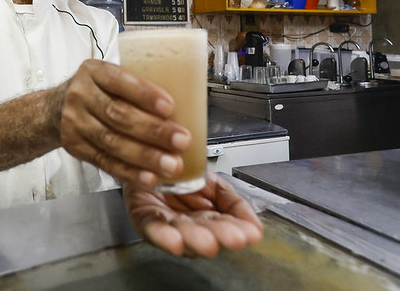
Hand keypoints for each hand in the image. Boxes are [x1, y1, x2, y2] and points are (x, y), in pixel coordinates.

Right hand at [58, 59, 190, 187]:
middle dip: (153, 131)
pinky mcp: (75, 147)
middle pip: (118, 115)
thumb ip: (136, 87)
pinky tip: (149, 177)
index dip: (145, 95)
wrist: (54, 109)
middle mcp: (81, 95)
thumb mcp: (109, 78)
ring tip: (171, 164)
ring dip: (145, 156)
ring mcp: (75, 122)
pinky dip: (129, 172)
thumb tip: (187, 105)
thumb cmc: (97, 92)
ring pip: (112, 142)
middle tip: (182, 141)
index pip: (120, 81)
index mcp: (94, 72)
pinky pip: (105, 162)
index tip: (171, 107)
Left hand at [123, 172, 263, 257]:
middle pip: (204, 234)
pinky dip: (164, 237)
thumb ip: (235, 204)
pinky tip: (176, 241)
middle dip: (219, 237)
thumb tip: (255, 225)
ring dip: (196, 239)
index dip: (237, 231)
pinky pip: (153, 228)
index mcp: (206, 220)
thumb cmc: (181, 174)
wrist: (152, 157)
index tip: (250, 234)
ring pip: (181, 234)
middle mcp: (187, 226)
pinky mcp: (143, 217)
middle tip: (233, 238)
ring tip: (209, 242)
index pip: (224, 228)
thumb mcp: (216, 184)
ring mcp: (165, 223)